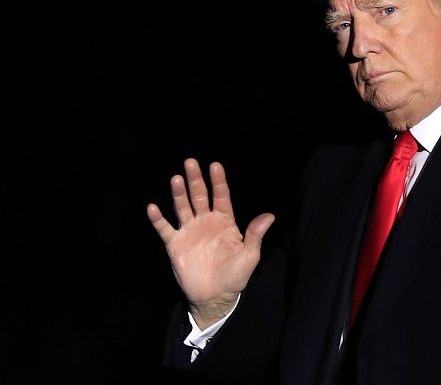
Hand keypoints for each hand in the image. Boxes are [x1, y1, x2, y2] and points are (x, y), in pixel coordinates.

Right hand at [147, 158, 274, 327]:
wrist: (215, 296)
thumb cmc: (235, 275)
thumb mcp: (249, 255)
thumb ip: (255, 234)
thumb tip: (270, 216)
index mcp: (224, 221)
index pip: (221, 196)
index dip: (218, 181)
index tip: (215, 165)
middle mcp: (205, 221)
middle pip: (199, 196)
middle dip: (195, 179)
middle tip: (190, 162)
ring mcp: (189, 231)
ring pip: (182, 207)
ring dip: (179, 193)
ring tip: (176, 179)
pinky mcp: (175, 244)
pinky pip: (165, 229)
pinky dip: (158, 219)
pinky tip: (153, 207)